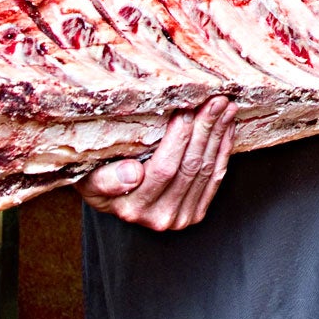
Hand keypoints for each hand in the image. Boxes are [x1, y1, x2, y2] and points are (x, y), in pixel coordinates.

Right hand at [79, 97, 236, 230]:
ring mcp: (180, 217)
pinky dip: (222, 150)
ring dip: (218, 136)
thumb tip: (133, 174)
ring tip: (224, 108)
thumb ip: (107, 179)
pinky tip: (227, 128)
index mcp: (134, 207)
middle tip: (215, 101)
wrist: (110, 197)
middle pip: (189, 167)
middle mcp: (159, 217)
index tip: (187, 108)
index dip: (179, 137)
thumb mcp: (91, 177)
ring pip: (205, 170)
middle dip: (205, 130)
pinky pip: (215, 178)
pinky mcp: (195, 213)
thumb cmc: (98, 178)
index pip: (164, 168)